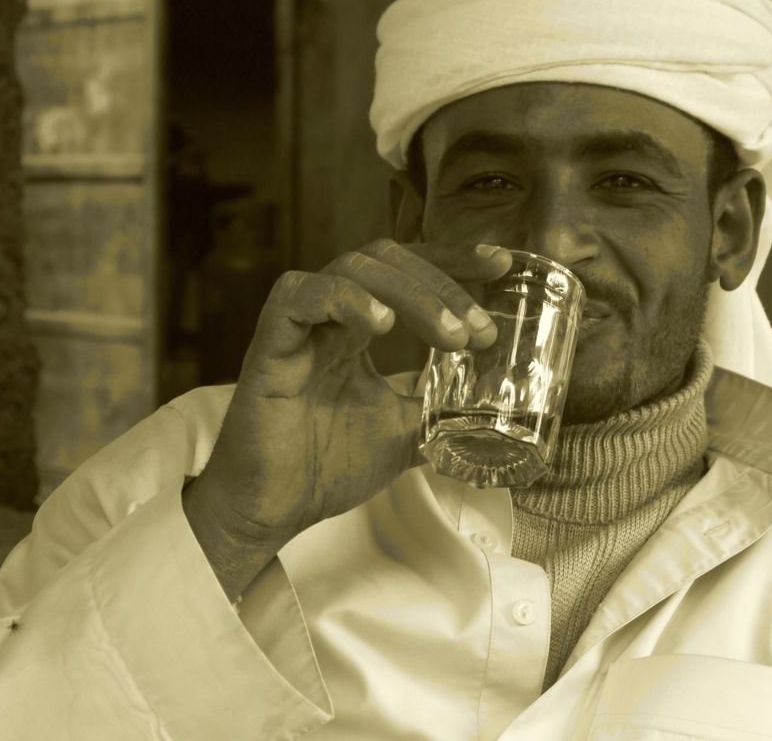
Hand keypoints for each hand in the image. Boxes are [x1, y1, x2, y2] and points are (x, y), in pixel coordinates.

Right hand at [183, 240, 509, 596]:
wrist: (273, 512)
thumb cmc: (326, 468)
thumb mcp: (406, 433)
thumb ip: (442, 412)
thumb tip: (496, 413)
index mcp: (356, 327)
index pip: (407, 269)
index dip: (453, 260)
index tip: (501, 265)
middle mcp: (329, 317)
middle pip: (387, 260)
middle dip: (442, 283)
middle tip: (479, 330)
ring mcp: (299, 326)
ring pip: (352, 268)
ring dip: (411, 293)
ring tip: (450, 335)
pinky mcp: (270, 345)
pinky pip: (300, 296)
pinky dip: (346, 299)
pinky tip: (381, 323)